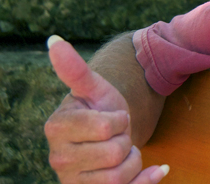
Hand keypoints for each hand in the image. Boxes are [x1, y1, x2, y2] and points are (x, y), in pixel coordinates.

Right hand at [44, 35, 168, 183]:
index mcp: (56, 128)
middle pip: (115, 152)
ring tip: (123, 150)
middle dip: (126, 139)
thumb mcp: (93, 88)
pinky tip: (155, 170)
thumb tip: (54, 40)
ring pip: (119, 177)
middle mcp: (57, 158)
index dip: (119, 119)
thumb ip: (74, 68)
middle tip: (117, 135)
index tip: (112, 117)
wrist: (105, 137)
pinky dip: (145, 181)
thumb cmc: (99, 108)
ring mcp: (72, 181)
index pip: (108, 126)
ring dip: (133, 160)